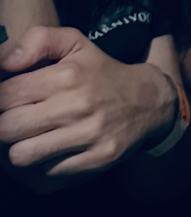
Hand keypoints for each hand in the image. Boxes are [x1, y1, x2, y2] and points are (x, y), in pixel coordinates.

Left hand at [0, 26, 176, 177]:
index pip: (4, 95)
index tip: (9, 102)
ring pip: (20, 156)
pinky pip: (45, 176)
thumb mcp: (76, 44)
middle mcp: (78, 106)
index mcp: (68, 75)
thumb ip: (38, 40)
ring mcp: (88, 136)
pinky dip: (38, 169)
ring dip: (18, 149)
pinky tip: (46, 154)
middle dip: (5, 125)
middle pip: (6, 128)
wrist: (150, 101)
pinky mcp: (97, 160)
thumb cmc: (101, 73)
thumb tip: (5, 64)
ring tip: (27, 140)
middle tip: (16, 121)